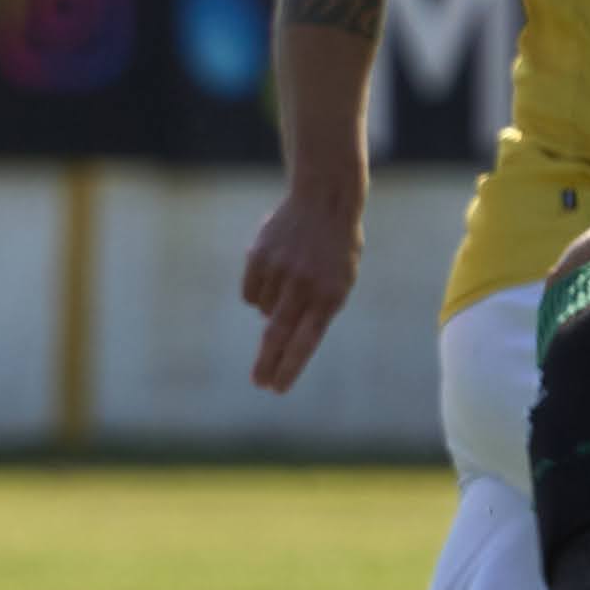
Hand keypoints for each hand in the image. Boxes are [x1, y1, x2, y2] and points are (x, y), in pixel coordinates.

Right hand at [240, 178, 362, 393]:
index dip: (290, 367)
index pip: (306, 342)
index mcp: (329, 296)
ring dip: (272, 306)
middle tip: (258, 383)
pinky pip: (250, 292)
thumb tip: (273, 327)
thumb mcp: (339, 282)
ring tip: (292, 280)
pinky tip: (274, 270)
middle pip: (278, 335)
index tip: (277, 388)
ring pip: (264, 310)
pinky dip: (258, 291)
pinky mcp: (259, 257)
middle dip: (267, 363)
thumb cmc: (335, 249)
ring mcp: (280, 271)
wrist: (325, 201)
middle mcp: (303, 286)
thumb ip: (314, 309)